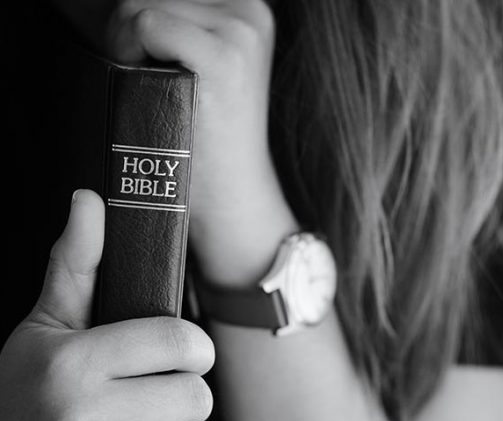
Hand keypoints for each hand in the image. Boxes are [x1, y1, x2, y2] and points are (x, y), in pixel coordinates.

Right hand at [0, 190, 215, 420]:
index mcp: (73, 364)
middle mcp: (84, 417)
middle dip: (181, 402)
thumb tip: (91, 200)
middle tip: (146, 410)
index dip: (191, 352)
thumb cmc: (26, 406)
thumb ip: (75, 269)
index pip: (182, 344)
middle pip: (198, 397)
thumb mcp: (42, 335)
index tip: (180, 359)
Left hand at [106, 0, 295, 285]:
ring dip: (128, 49)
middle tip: (156, 88)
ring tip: (159, 94)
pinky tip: (156, 92)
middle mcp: (250, 12)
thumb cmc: (200, 137)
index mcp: (246, 9)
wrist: (230, 196)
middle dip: (131, 36)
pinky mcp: (225, 56)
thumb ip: (171, 27)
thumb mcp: (192, 64)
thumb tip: (128, 7)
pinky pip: (145, 23)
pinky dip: (132, 56)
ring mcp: (242, 31)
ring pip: (139, 5)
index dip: (139, 27)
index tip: (158, 72)